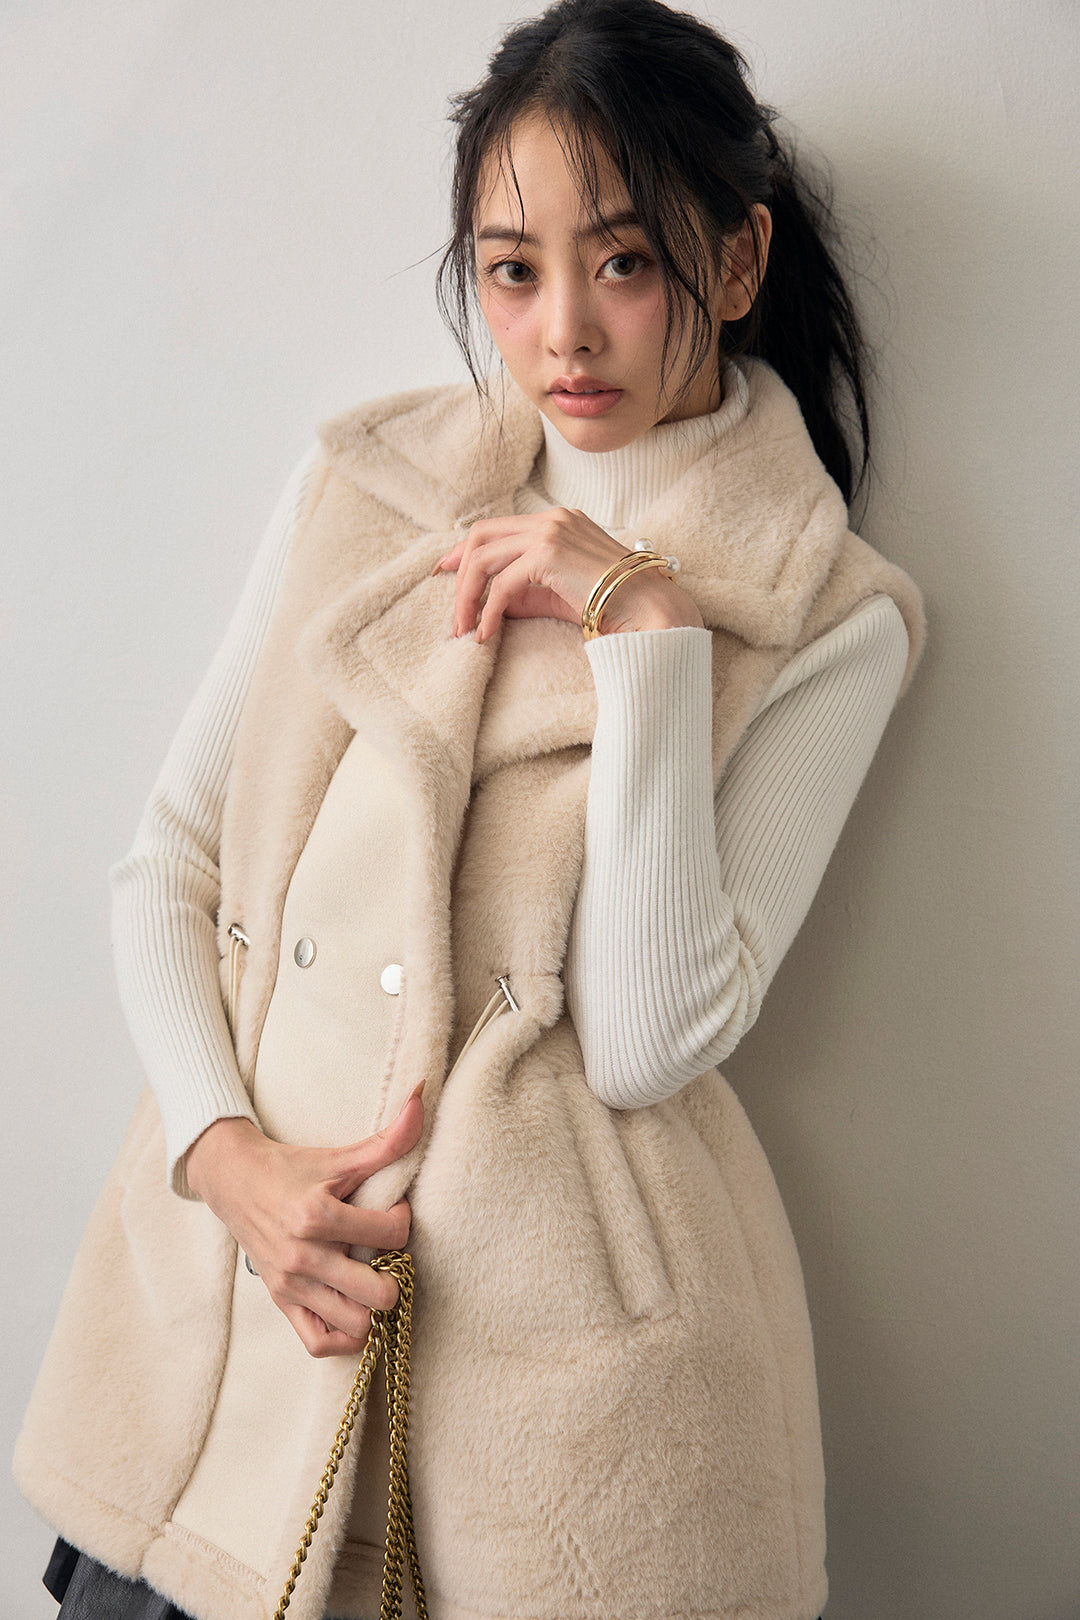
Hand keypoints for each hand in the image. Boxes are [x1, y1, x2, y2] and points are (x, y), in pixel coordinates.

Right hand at [185, 1086, 423, 1358]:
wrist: (234, 1180)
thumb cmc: (292, 1167)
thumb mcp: (340, 1155)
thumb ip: (388, 1137)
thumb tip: (421, 1094)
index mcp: (317, 1216)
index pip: (391, 1234)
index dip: (403, 1220)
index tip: (393, 1210)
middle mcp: (303, 1257)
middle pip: (379, 1294)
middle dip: (395, 1273)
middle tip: (386, 1254)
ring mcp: (291, 1285)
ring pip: (355, 1324)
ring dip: (372, 1306)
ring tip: (372, 1279)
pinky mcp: (281, 1302)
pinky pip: (320, 1342)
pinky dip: (343, 1334)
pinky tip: (353, 1306)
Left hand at [434, 507, 702, 639]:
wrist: (650, 610)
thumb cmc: (614, 606)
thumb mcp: (561, 594)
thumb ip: (528, 592)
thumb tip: (493, 605)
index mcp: (558, 521)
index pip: (497, 528)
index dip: (465, 552)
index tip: (447, 574)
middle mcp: (552, 519)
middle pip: (481, 536)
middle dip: (458, 573)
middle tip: (452, 612)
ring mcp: (551, 531)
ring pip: (483, 557)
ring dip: (466, 595)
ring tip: (463, 629)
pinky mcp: (549, 554)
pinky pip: (501, 584)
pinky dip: (487, 610)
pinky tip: (485, 633)